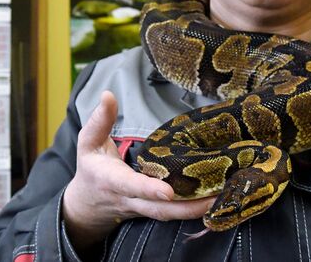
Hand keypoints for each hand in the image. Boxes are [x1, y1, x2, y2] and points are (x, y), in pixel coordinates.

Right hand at [63, 91, 213, 250]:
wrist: (87, 206)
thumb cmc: (91, 169)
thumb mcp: (88, 142)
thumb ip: (100, 120)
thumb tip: (108, 94)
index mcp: (111, 180)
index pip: (130, 185)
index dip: (148, 189)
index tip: (168, 191)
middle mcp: (129, 199)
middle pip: (158, 209)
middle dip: (186, 207)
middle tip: (215, 197)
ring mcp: (142, 210)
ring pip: (169, 216)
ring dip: (196, 211)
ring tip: (223, 199)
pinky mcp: (153, 213)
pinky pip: (172, 216)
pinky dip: (193, 212)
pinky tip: (215, 202)